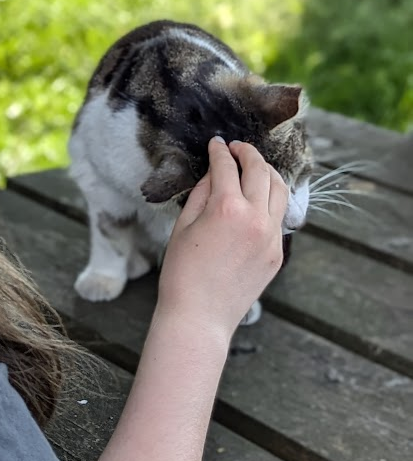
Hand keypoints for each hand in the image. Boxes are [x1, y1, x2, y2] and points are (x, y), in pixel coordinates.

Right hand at [158, 138, 288, 344]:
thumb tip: (215, 173)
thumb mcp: (183, 226)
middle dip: (248, 153)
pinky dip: (271, 199)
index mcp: (226, 208)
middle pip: (259, 170)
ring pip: (280, 190)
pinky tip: (259, 198)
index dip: (219, 151)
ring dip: (267, 172)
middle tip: (237, 148)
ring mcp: (271, 237)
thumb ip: (201, 193)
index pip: (226, 167)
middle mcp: (255, 218)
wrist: (199, 317)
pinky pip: (279, 216)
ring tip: (254, 167)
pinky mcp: (276, 253)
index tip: (216, 143)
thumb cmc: (182, 273)